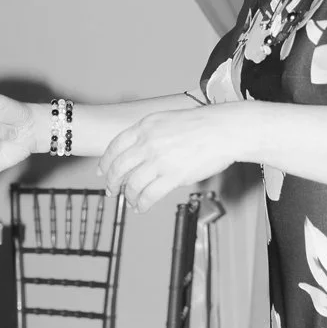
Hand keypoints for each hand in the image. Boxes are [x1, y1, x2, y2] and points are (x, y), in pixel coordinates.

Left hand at [100, 103, 247, 211]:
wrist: (224, 129)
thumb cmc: (202, 125)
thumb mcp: (167, 119)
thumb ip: (149, 133)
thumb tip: (138, 151)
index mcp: (145, 127)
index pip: (115, 146)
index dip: (105, 162)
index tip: (102, 171)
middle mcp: (147, 143)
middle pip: (119, 167)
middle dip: (112, 182)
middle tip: (111, 190)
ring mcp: (159, 160)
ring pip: (132, 184)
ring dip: (128, 196)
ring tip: (130, 201)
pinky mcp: (173, 176)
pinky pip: (149, 195)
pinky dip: (142, 204)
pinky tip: (141, 207)